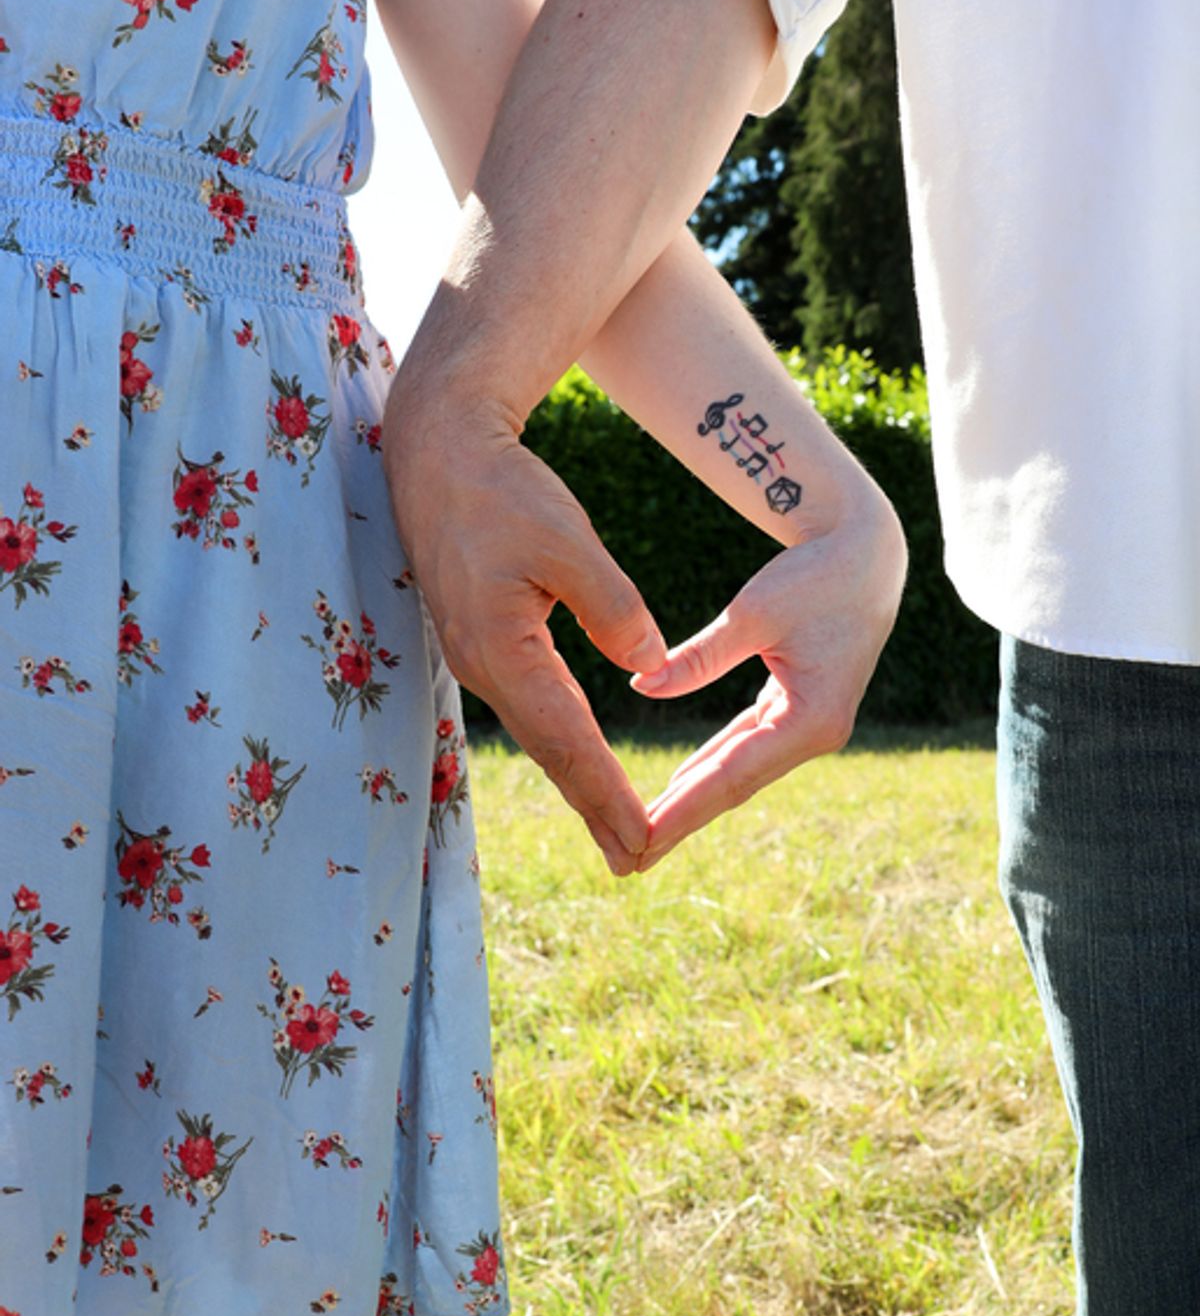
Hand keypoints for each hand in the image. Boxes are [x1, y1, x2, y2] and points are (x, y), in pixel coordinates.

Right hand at [381, 380, 666, 877]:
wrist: (436, 454)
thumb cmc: (502, 492)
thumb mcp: (569, 542)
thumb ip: (613, 607)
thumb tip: (648, 660)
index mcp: (503, 653)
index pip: (567, 741)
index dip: (606, 795)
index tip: (642, 840)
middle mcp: (484, 669)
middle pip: (551, 754)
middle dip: (595, 809)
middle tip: (637, 861)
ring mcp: (478, 658)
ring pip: (540, 734)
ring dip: (580, 783)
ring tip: (618, 828)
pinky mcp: (482, 641)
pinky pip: (531, 706)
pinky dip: (562, 742)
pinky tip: (582, 761)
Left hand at [629, 499, 907, 867]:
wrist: (866, 554)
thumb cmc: (816, 577)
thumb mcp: (754, 613)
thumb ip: (699, 656)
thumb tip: (641, 685)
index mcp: (812, 719)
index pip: (733, 775)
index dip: (684, 809)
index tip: (643, 840)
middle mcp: (815, 734)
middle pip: (734, 786)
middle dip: (682, 822)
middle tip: (630, 862)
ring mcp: (808, 726)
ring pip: (738, 772)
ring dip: (692, 801)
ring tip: (645, 837)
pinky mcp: (797, 711)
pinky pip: (745, 747)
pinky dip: (710, 766)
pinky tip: (678, 789)